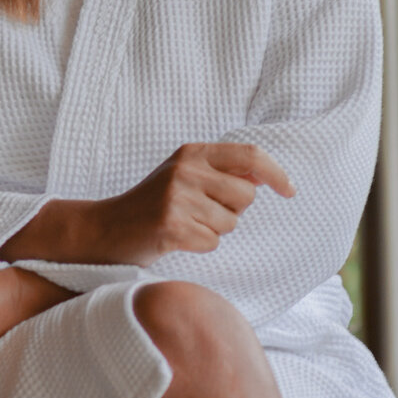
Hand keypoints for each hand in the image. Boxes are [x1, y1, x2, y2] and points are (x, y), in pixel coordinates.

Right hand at [93, 142, 294, 266]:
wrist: (107, 228)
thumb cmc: (153, 204)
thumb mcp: (184, 175)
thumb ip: (220, 171)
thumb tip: (264, 176)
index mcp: (192, 152)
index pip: (250, 156)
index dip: (276, 173)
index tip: (290, 191)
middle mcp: (185, 170)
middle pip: (245, 195)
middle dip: (233, 211)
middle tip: (204, 212)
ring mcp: (177, 197)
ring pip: (230, 222)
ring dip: (213, 230)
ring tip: (186, 224)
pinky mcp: (171, 226)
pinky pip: (212, 242)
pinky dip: (199, 245)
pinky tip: (177, 238)